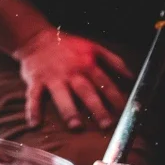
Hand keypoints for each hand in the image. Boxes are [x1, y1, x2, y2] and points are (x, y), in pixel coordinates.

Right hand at [17, 27, 131, 130]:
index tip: (123, 111)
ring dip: (68, 110)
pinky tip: (35, 124)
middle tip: (106, 124)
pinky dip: (32, 110)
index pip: (104, 83)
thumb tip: (131, 76)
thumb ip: (113, 60)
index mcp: (86, 64)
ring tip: (75, 126)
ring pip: (61, 95)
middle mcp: (71, 72)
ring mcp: (52, 77)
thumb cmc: (67, 45)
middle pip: (86, 91)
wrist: (36, 38)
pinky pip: (33, 96)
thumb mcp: (93, 47)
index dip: (115, 97)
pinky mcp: (35, 81)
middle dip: (97, 108)